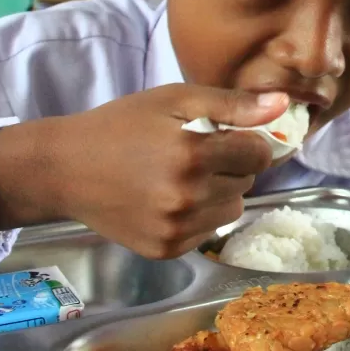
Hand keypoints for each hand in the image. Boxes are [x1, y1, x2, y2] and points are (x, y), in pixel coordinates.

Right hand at [0, 86, 288, 258]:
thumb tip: (284, 106)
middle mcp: (186, 197)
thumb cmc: (121, 125)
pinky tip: (169, 200)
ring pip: (233, 209)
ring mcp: (175, 229)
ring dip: (219, 193)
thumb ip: (232, 104)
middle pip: (247, 182)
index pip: (259, 154)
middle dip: (231, 166)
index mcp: (191, 155)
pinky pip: (208, 232)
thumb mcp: (174, 100)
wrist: (65, 169)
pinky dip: (199, 216)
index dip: (247, 142)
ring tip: (182, 177)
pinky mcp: (165, 250)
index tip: (224, 136)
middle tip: (196, 154)